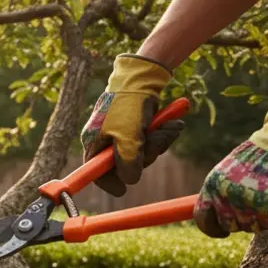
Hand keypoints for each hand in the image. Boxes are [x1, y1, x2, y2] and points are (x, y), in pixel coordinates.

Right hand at [81, 54, 184, 195]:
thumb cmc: (128, 105)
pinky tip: (172, 125)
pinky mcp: (138, 127)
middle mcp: (106, 140)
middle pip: (125, 164)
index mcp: (94, 142)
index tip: (122, 191)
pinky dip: (164, 135)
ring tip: (168, 127)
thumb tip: (130, 181)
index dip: (109, 182)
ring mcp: (123, 133)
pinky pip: (152, 141)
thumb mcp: (127, 136)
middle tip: (155, 142)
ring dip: (159, 142)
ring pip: (143, 153)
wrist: (143, 76)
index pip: (96, 172)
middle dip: (146, 155)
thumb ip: (127, 161)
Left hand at [193, 105, 267, 237]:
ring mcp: (253, 207)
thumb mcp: (228, 169)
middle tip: (253, 206)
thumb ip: (219, 192)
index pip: (203, 219)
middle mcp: (230, 199)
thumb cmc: (258, 154)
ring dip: (262, 218)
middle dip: (240, 220)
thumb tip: (212, 214)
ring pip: (254, 227)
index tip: (221, 231)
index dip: (211, 228)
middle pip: (230, 225)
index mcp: (214, 187)